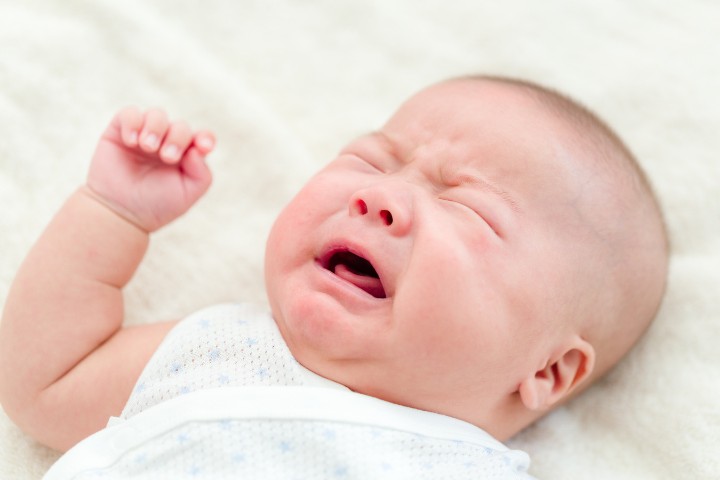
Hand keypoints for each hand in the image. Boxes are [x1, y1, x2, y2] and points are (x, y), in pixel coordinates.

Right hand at [86, 107, 214, 231]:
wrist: (120, 211)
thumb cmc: (157, 204)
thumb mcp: (187, 193)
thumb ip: (201, 173)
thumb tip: (197, 149)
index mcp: (187, 155)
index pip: (202, 138)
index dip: (205, 138)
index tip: (204, 147)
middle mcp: (168, 142)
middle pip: (180, 126)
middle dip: (177, 138)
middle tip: (167, 157)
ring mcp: (145, 134)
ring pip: (157, 115)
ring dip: (156, 128)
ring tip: (147, 147)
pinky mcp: (121, 131)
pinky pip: (130, 114)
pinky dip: (133, 123)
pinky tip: (131, 141)